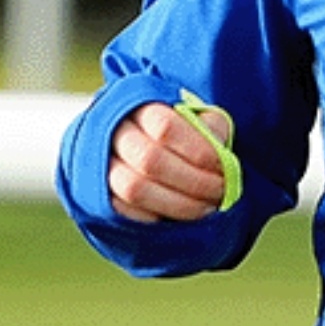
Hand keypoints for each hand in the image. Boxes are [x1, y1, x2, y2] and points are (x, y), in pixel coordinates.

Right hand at [108, 102, 229, 222]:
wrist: (146, 145)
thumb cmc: (181, 132)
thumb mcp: (200, 119)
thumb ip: (211, 128)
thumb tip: (220, 154)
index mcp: (140, 106)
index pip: (165, 127)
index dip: (199, 152)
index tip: (223, 167)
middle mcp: (114, 133)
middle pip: (149, 159)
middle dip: (194, 182)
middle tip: (219, 192)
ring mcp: (103, 164)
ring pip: (134, 189)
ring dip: (178, 204)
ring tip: (206, 208)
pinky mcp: (102, 195)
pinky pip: (126, 212)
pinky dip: (159, 219)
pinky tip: (182, 217)